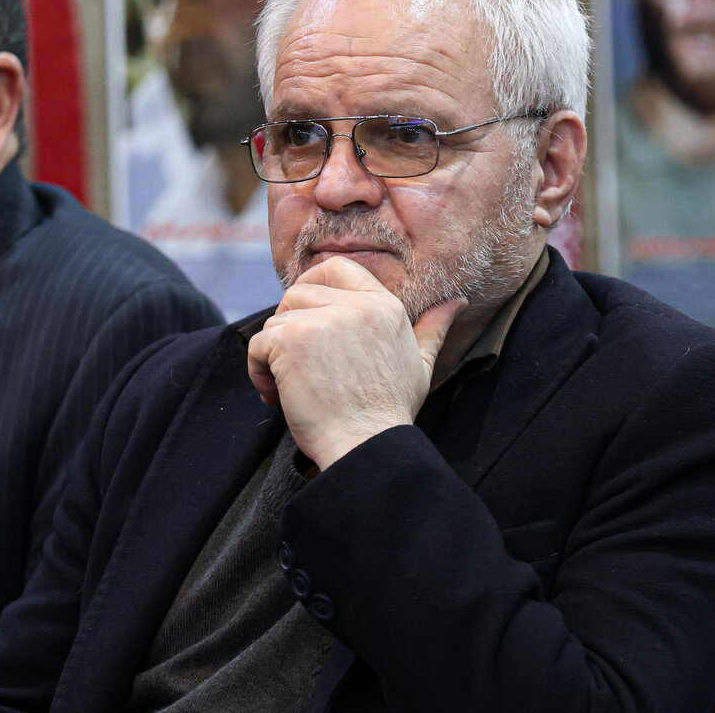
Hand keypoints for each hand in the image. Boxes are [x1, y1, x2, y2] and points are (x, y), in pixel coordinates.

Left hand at [247, 256, 465, 469]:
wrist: (366, 445)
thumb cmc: (390, 412)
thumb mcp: (422, 364)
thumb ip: (434, 328)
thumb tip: (457, 301)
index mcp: (383, 306)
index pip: (335, 268)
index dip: (312, 285)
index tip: (305, 316)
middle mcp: (354, 306)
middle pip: (297, 293)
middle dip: (288, 324)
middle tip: (296, 361)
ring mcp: (321, 321)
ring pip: (276, 321)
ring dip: (273, 354)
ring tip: (289, 386)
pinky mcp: (291, 341)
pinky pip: (259, 343)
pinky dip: (258, 369)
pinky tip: (275, 395)